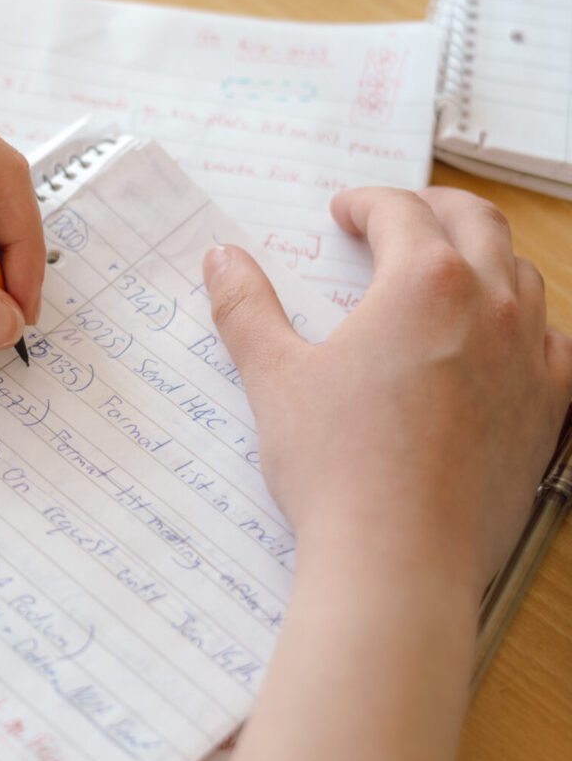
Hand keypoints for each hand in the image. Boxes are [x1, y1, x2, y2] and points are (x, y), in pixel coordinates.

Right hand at [202, 186, 571, 596]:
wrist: (399, 558)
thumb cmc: (338, 469)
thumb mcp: (274, 378)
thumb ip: (246, 308)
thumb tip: (223, 260)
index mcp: (424, 282)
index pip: (401, 212)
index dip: (367, 202)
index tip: (344, 214)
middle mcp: (492, 305)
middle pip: (475, 223)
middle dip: (432, 208)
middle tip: (396, 217)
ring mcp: (529, 357)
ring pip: (523, 274)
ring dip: (481, 255)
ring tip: (445, 268)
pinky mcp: (547, 408)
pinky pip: (553, 341)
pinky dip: (524, 321)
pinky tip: (500, 338)